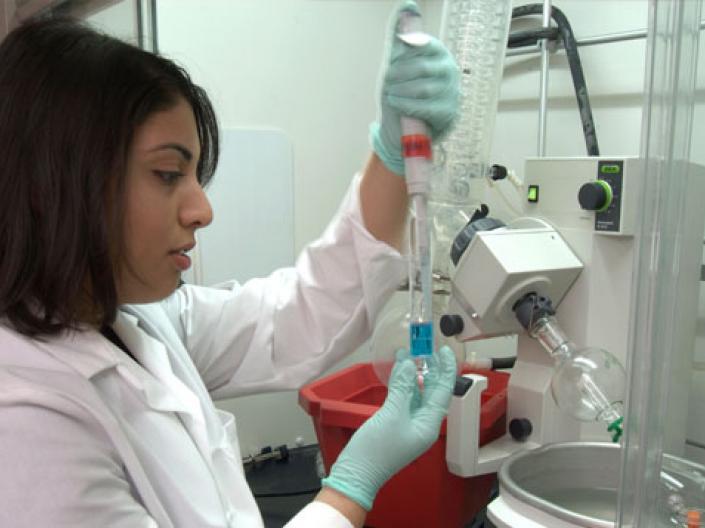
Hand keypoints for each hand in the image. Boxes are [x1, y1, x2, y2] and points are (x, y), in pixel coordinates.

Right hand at [321, 346, 456, 510]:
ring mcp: (408, 425)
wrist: (356, 474)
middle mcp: (423, 424)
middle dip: (430, 370)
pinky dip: (402, 385)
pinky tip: (397, 372)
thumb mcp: (391, 414)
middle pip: (432, 392)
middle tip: (426, 349)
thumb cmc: (376, 450)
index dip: (446, 369)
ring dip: (413, 375)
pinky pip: (404, 400)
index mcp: (429, 424)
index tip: (444, 351)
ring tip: (409, 354)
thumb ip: (402, 388)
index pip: (443, 392)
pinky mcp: (395, 424)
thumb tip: (409, 364)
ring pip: (417, 394)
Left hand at [371, 1, 459, 175]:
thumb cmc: (400, 90)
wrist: (402, 125)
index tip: (391, 66)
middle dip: (397, 77)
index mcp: (437, 52)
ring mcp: (451, 92)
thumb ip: (399, 34)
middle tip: (387, 83)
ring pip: (423, 88)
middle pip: (420, 68)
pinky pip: (425, 107)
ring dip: (400, 93)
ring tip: (391, 95)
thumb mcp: (396, 61)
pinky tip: (398, 106)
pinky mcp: (448, 113)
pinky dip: (407, 107)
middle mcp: (449, 69)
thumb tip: (407, 5)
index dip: (402, 57)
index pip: (422, 44)